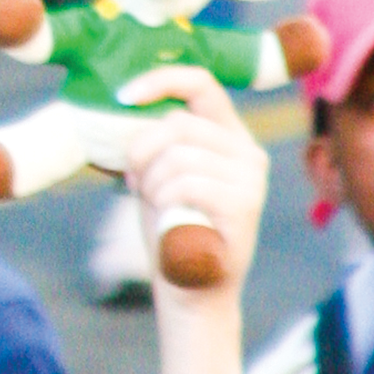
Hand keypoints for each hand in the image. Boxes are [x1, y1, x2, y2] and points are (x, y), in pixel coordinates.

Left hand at [118, 64, 268, 299]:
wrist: (192, 293)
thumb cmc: (171, 231)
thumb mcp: (160, 175)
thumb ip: (157, 141)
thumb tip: (126, 103)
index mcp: (230, 137)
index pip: (202, 83)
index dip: (161, 80)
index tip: (123, 95)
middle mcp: (248, 151)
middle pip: (178, 123)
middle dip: (142, 153)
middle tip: (138, 184)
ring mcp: (251, 177)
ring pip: (177, 154)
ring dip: (151, 183)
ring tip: (158, 206)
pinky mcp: (245, 204)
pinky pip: (186, 183)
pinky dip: (164, 201)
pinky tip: (171, 220)